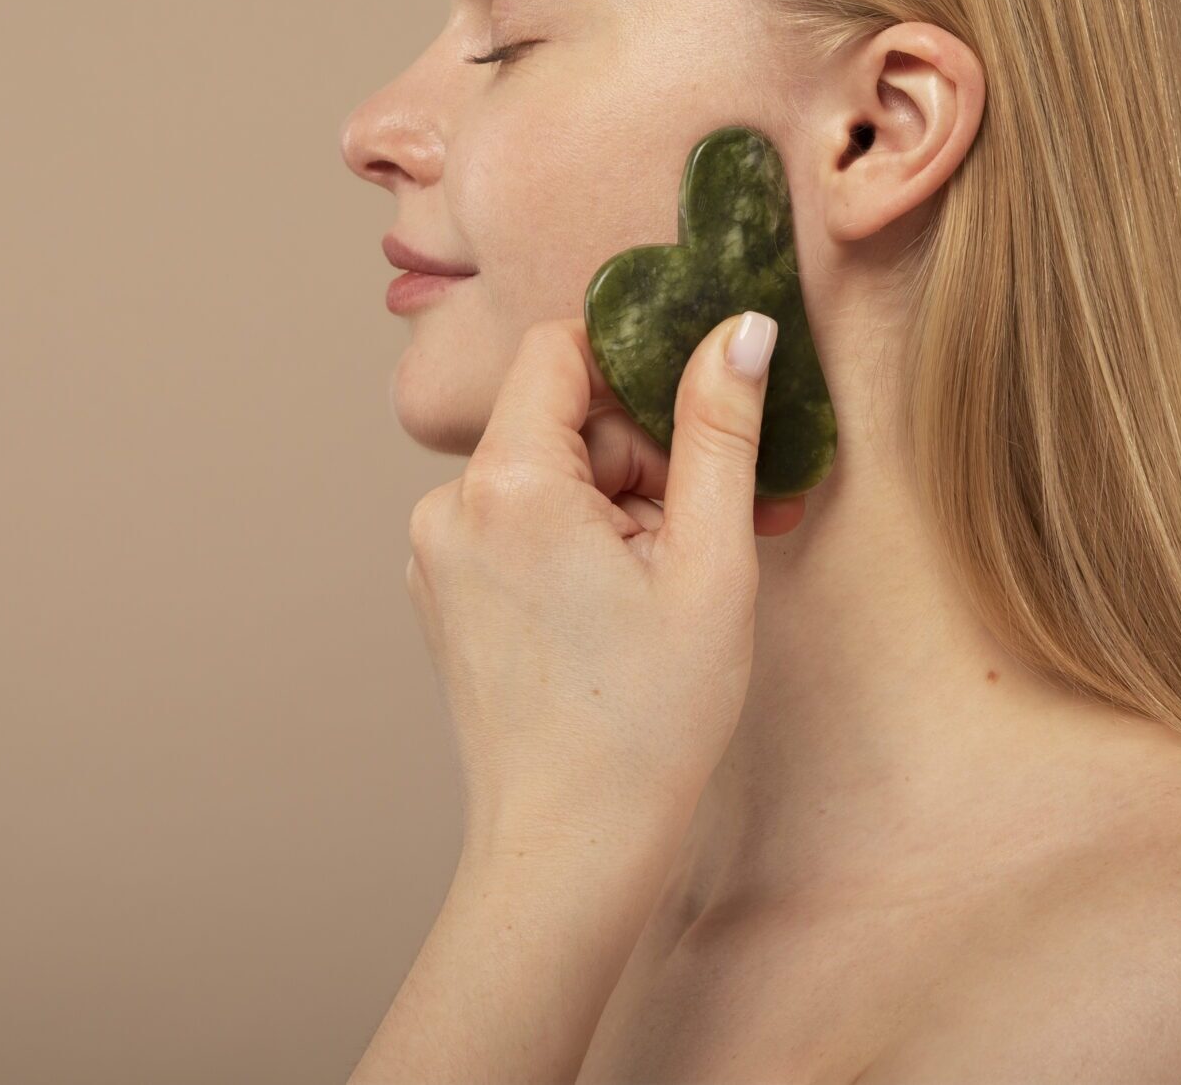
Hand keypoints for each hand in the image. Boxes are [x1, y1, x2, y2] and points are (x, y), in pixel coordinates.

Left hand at [403, 310, 801, 858]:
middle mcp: (449, 506)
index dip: (640, 368)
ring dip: (621, 503)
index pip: (563, 346)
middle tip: (719, 525)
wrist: (569, 850)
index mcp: (508, 483)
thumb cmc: (646, 719)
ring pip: (547, 472)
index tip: (701, 425)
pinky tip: (629, 603)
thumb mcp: (710, 562)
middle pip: (562, 415)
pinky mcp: (444, 594)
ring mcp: (436, 554)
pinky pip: (521, 524)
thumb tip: (744, 329)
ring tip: (680, 580)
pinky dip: (579, 540)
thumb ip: (721, 430)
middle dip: (645, 454)